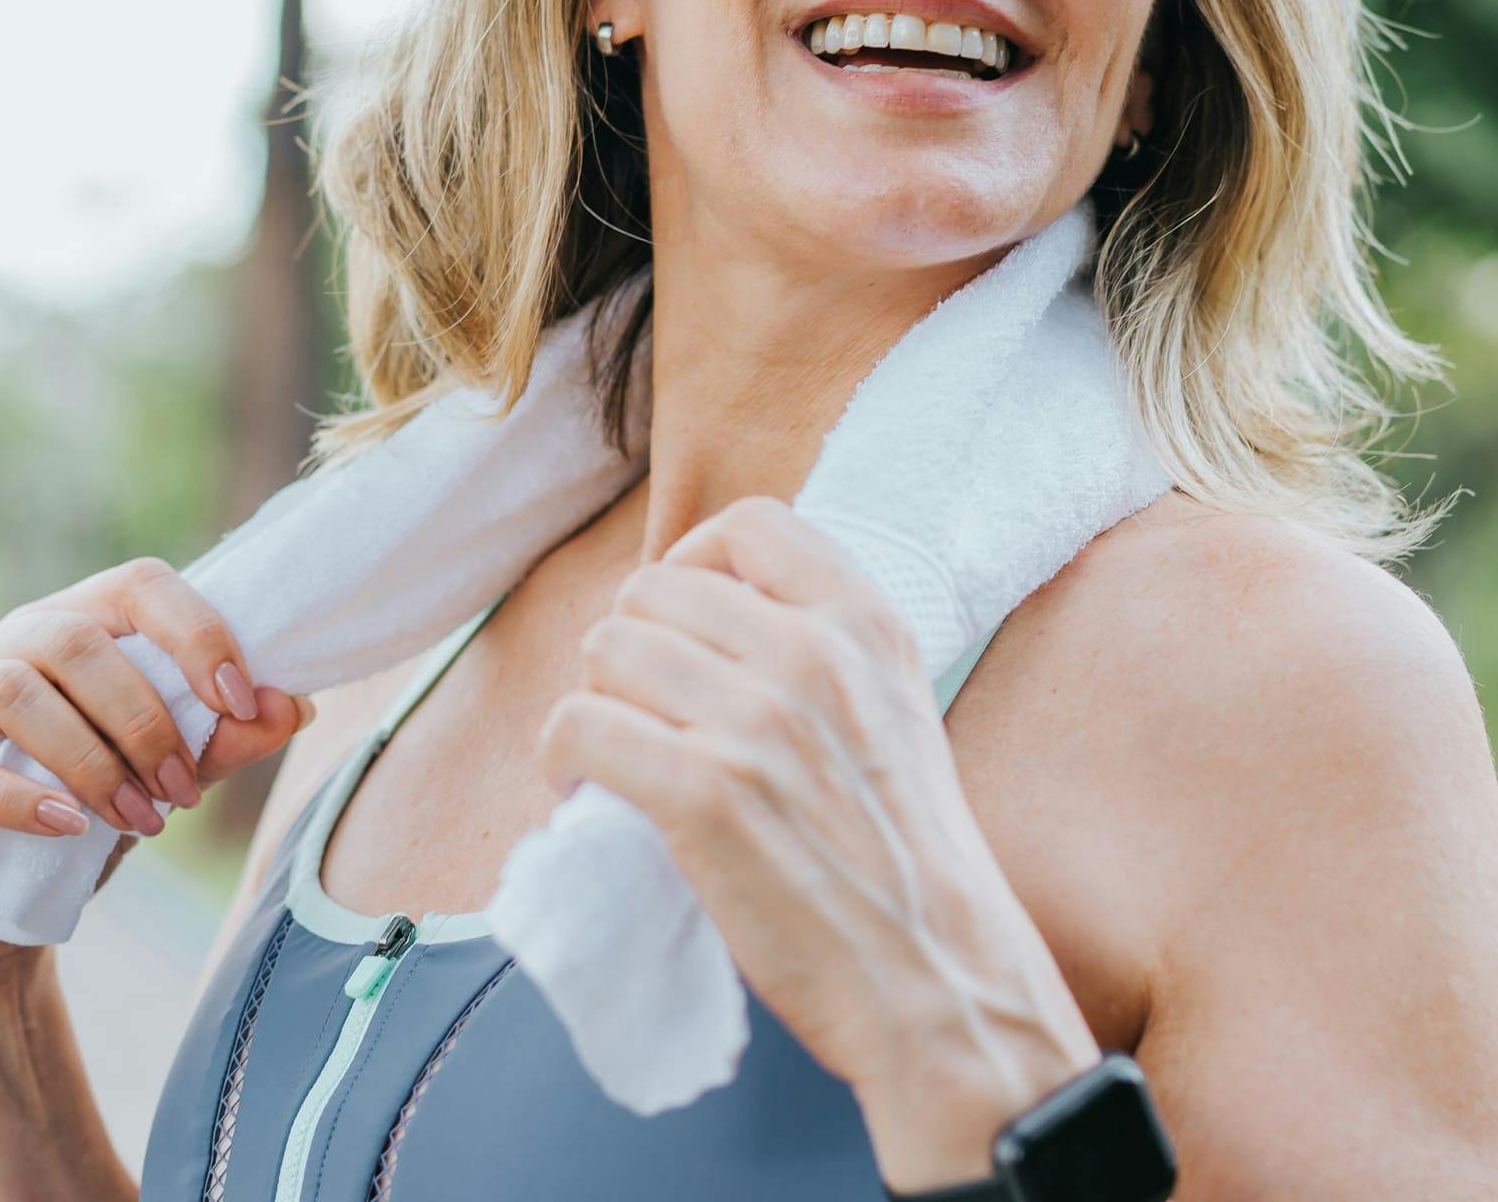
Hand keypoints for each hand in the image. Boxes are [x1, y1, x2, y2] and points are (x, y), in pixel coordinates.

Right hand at [0, 557, 314, 1002]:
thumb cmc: (69, 833)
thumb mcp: (156, 784)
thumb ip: (219, 743)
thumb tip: (290, 705)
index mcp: (63, 629)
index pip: (135, 585)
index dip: (196, 631)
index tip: (243, 698)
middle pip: (76, 637)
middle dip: (147, 718)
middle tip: (185, 793)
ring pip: (12, 688)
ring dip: (91, 758)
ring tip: (138, 819)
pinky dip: (11, 793)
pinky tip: (62, 826)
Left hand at [537, 497, 1096, 1185]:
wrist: (936, 974)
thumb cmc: (908, 854)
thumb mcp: (899, 706)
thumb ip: (827, 646)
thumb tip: (714, 617)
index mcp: (866, 623)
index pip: (750, 524)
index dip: (693, 559)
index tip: (681, 618)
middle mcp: (813, 654)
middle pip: (653, 590)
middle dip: (630, 645)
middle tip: (639, 708)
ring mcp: (757, 722)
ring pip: (607, 650)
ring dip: (594, 700)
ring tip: (612, 751)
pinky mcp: (704, 795)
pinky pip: (579, 724)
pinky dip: (561, 755)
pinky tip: (583, 787)